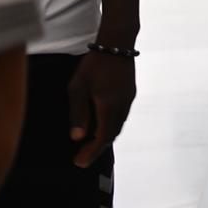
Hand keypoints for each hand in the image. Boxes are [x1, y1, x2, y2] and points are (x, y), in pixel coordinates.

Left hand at [66, 51, 135, 167]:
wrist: (117, 44)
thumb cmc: (93, 65)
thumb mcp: (78, 88)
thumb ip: (78, 113)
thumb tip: (78, 138)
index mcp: (109, 107)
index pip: (102, 137)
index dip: (91, 152)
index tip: (79, 163)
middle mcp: (122, 106)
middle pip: (112, 134)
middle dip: (97, 148)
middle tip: (81, 158)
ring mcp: (128, 99)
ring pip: (118, 125)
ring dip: (105, 137)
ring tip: (89, 144)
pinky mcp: (129, 93)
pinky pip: (121, 116)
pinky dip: (111, 126)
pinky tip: (101, 124)